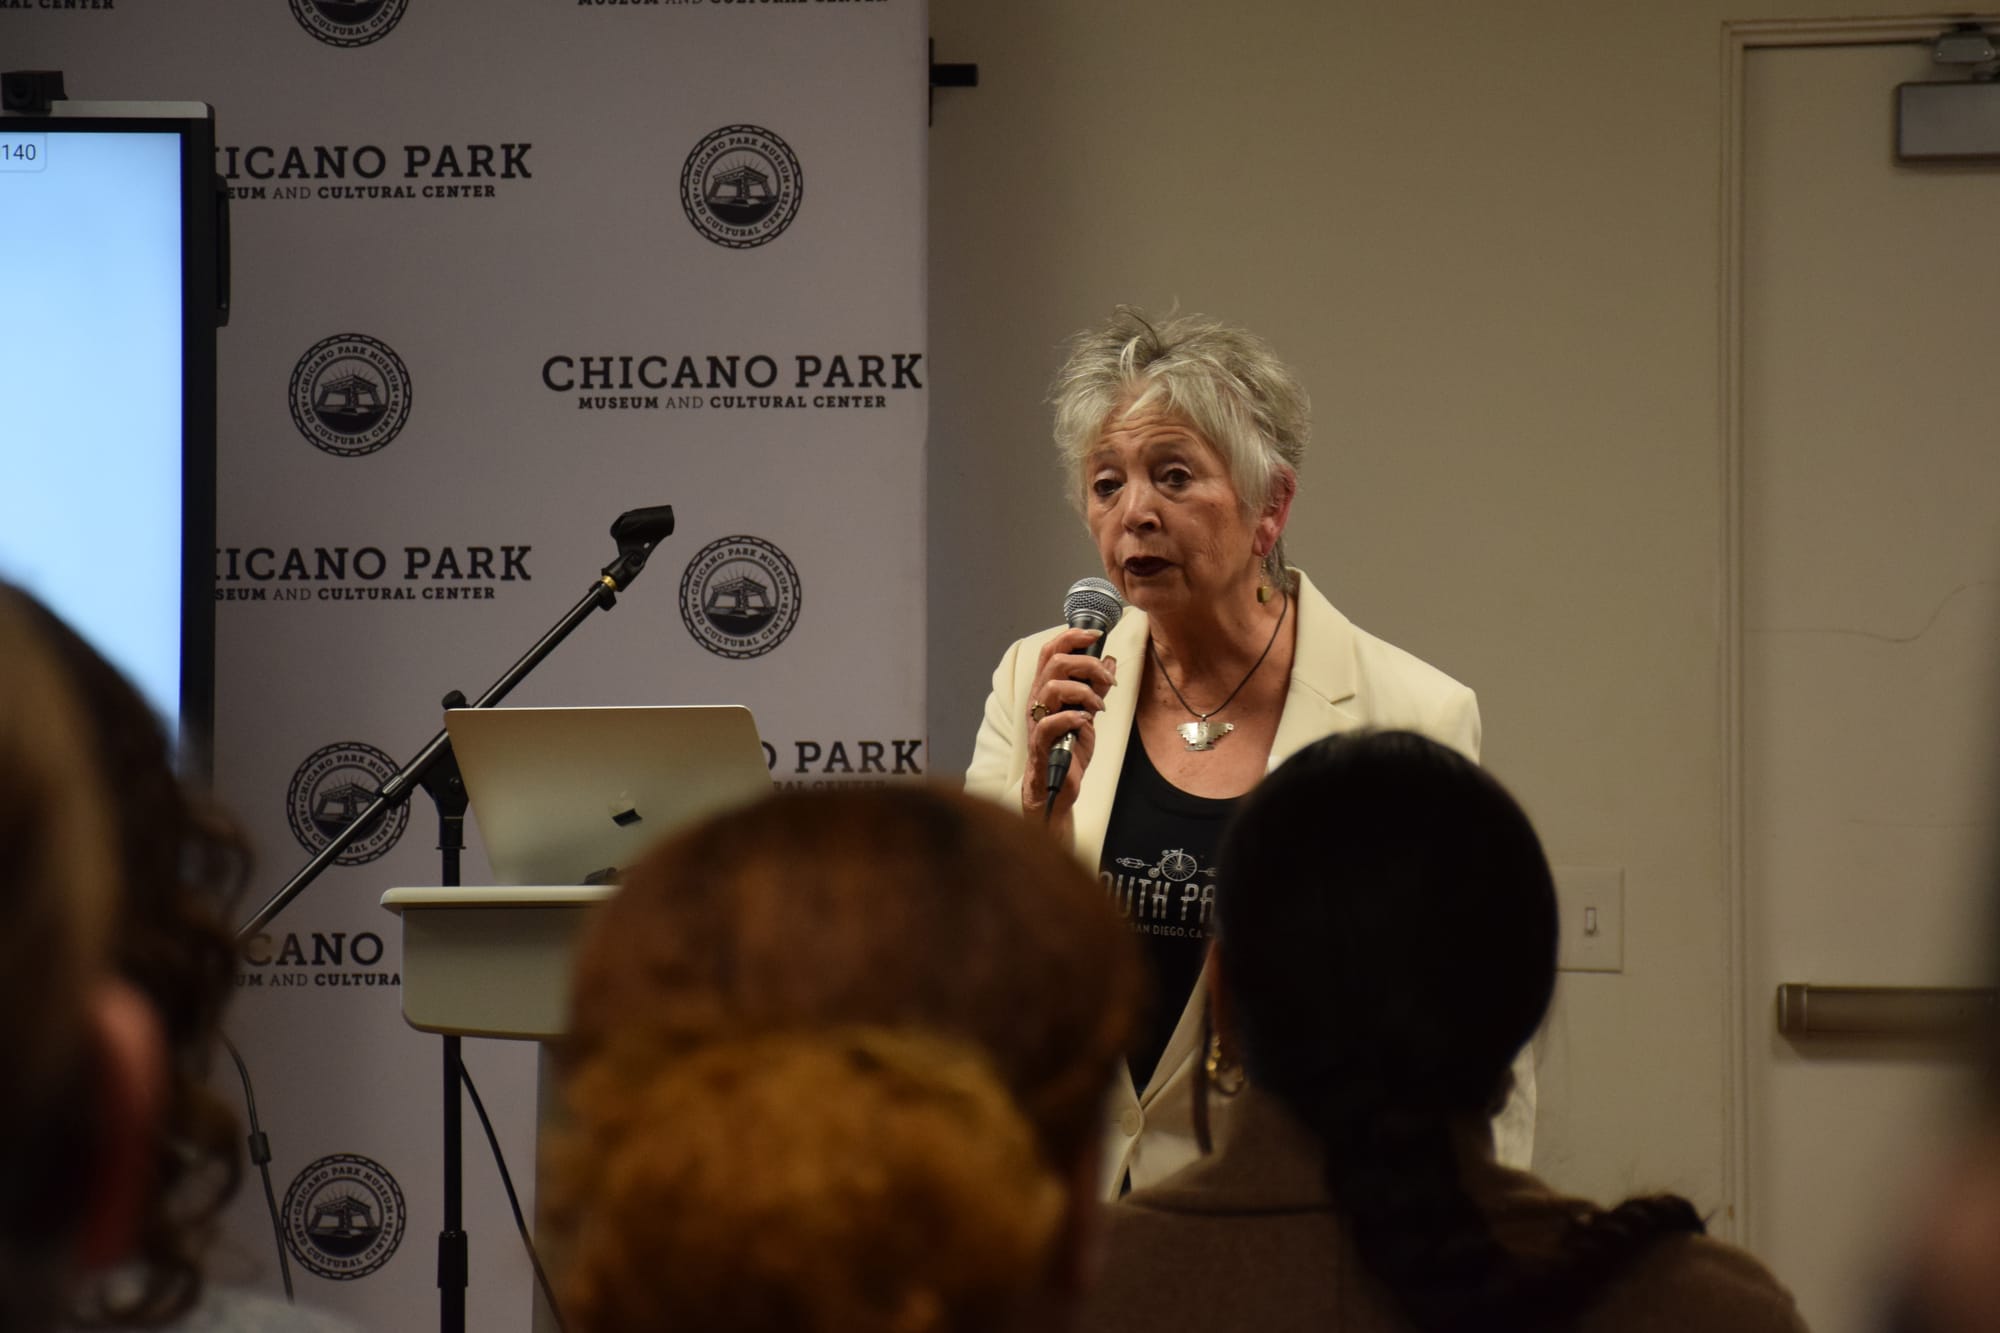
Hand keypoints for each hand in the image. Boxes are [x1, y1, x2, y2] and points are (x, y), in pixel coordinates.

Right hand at [1020, 627, 1118, 827]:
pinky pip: (1050, 723)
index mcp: (1046, 690)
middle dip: (1086, 663)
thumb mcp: (1088, 713)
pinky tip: (1086, 722)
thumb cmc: (1068, 749)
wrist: (1057, 786)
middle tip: (1107, 678)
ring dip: (1083, 691)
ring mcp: (1036, 721)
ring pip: (1052, 687)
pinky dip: (1071, 717)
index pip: (1050, 651)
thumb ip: (1096, 688)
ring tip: (1099, 706)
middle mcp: (1037, 701)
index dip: (1071, 636)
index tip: (1096, 633)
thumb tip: (1110, 661)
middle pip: (1053, 662)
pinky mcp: (1040, 743)